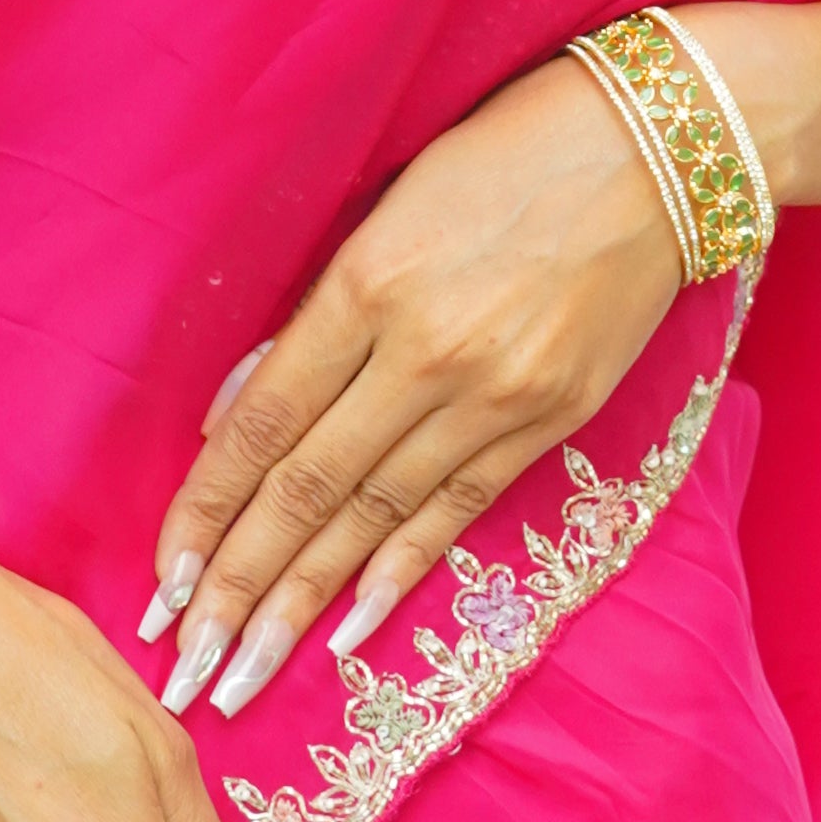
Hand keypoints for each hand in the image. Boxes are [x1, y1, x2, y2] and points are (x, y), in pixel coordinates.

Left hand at [144, 59, 683, 718]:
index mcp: (367, 283)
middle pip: (307, 488)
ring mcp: (494, 394)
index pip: (262, 424)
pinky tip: (349, 632)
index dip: (204, 510)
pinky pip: (457, 511)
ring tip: (244, 674)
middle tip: (184, 669)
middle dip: (236, 587)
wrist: (661, 147)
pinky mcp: (551, 419)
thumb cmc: (505, 153)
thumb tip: (237, 413)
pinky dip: (399, 575)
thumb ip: (313, 317)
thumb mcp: (387, 207)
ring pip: (376, 518)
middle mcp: (425, 352)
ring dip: (302, 603)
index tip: (159, 580)